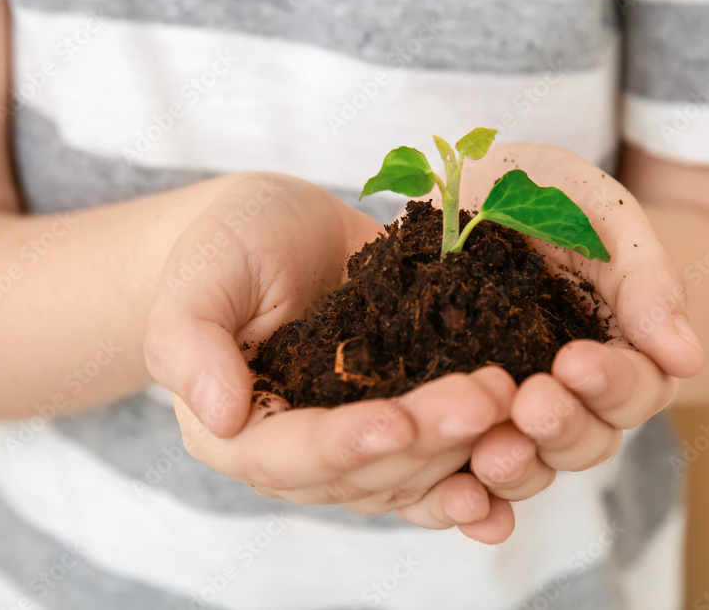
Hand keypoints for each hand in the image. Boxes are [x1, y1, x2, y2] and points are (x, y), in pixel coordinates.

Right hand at [143, 174, 515, 541]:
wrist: (283, 233)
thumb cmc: (229, 245)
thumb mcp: (200, 274)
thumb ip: (187, 340)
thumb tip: (219, 414)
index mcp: (238, 430)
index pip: (291, 454)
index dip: (345, 444)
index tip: (398, 422)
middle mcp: (300, 455)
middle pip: (368, 471)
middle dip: (430, 438)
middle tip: (488, 395)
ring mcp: (356, 442)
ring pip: (414, 474)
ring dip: (466, 451)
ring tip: (516, 406)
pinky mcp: (402, 419)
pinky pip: (439, 462)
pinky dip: (479, 475)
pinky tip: (520, 468)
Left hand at [436, 144, 706, 495]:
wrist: (461, 187)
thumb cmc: (542, 190)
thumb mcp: (594, 208)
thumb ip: (643, 274)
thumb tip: (688, 358)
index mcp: (616, 346)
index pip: (636, 387)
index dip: (613, 383)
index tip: (576, 362)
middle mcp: (569, 389)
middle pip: (588, 439)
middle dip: (563, 426)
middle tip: (532, 404)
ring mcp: (511, 407)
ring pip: (533, 463)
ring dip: (519, 467)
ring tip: (489, 454)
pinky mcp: (456, 415)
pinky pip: (466, 470)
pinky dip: (468, 496)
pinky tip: (457, 500)